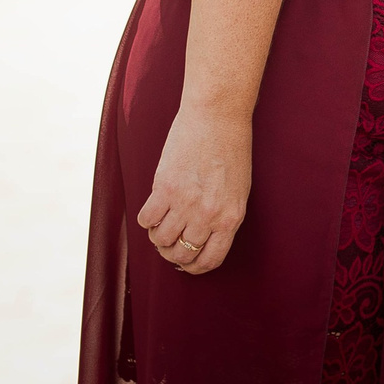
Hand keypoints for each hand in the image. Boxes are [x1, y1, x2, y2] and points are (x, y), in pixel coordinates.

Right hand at [134, 104, 251, 274]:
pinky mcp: (164, 188)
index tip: (186, 262)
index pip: (209, 260)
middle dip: (172, 254)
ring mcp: (186, 202)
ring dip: (157, 236)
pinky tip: (154, 208)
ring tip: (161, 222)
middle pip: (181, 254)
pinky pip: (146, 220)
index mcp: (231, 218)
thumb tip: (199, 240)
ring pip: (160, 241)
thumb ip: (221, 216)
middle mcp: (208, 215)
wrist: (218, 116)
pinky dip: (146, 220)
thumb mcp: (237, 190)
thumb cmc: (231, 150)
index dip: (194, 267)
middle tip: (169, 242)